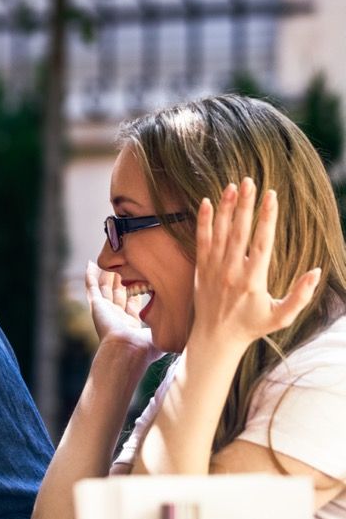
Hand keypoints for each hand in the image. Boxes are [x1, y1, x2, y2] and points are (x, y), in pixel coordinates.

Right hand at [86, 261, 160, 368]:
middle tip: (122, 263)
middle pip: (118, 292)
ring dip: (106, 275)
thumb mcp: (160, 335)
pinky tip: (90, 265)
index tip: (140, 276)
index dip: (136, 288)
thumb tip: (182, 325)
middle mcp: (116, 316)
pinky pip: (92, 287)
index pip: (133, 302)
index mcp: (130, 324)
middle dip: (120, 278)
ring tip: (106, 261)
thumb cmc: (144, 349)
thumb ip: (167, 327)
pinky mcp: (96, 305)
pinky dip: (90, 276)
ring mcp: (105, 310)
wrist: (127, 351)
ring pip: (105, 288)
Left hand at [188, 178, 319, 366]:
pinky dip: (203, 221)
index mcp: (253, 280)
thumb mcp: (281, 317)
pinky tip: (205, 202)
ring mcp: (214, 268)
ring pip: (219, 232)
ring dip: (225, 207)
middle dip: (245, 204)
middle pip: (239, 231)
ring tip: (232, 185)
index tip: (271, 196)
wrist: (216, 338)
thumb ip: (300, 296)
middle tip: (250, 180)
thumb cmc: (252, 326)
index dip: (267, 218)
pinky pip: (201, 241)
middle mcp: (231, 271)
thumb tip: (316, 272)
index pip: (262, 243)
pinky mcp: (201, 269)